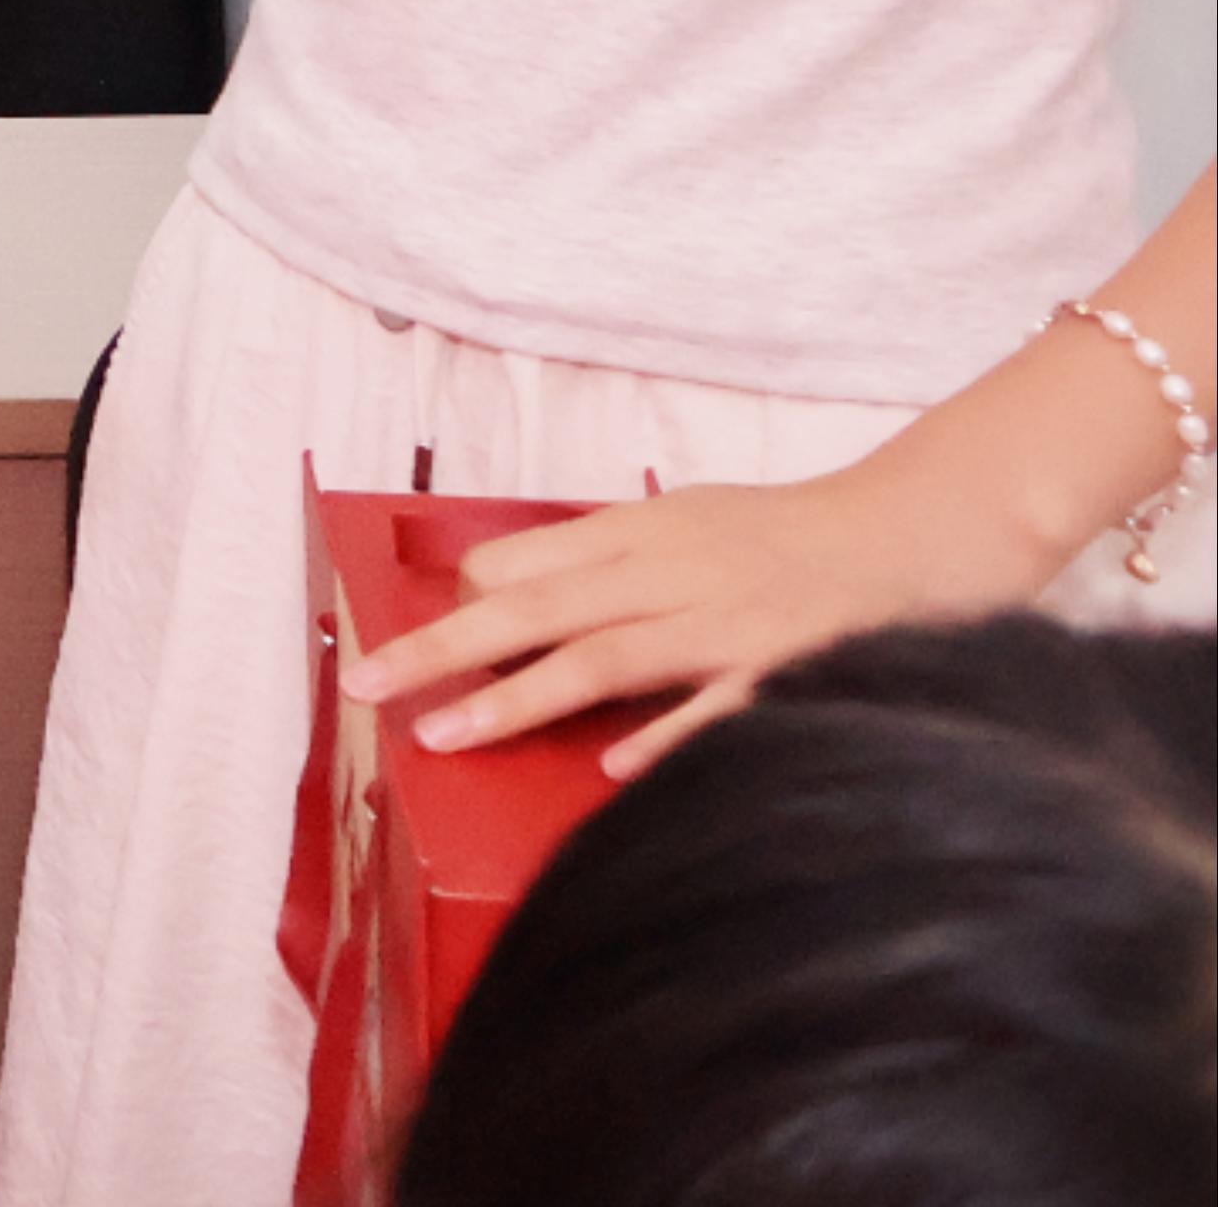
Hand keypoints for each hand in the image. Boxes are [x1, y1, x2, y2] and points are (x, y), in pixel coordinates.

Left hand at [340, 461, 1051, 777]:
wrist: (929, 525)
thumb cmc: (801, 536)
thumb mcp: (690, 526)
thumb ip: (613, 560)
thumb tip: (517, 596)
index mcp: (642, 532)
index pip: (523, 564)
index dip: (455, 608)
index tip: (392, 650)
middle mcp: (671, 568)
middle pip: (535, 607)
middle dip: (440, 650)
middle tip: (362, 689)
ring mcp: (732, 618)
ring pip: (603, 654)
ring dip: (519, 696)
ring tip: (445, 737)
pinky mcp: (795, 662)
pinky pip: (721, 700)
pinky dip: (665, 730)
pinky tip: (614, 767)